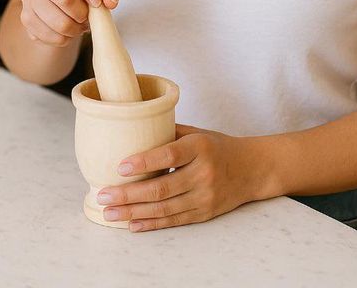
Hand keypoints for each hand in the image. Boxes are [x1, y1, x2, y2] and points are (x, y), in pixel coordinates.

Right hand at [17, 0, 126, 46]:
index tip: (97, 1)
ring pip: (55, 19)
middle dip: (82, 11)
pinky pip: (46, 34)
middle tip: (89, 15)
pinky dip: (63, 37)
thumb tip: (109, 1)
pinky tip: (69, 30)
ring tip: (81, 23)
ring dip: (74, 27)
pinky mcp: (24, 14)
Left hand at [96, 123, 262, 231]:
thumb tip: (133, 130)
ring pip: (164, 209)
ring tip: (110, 212)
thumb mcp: (198, 133)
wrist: (252, 169)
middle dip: (128, 194)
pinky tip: (132, 224)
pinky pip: (173, 221)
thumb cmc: (218, 146)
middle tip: (104, 194)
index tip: (120, 166)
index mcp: (200, 147)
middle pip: (161, 188)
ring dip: (133, 212)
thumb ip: (168, 133)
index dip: (144, 161)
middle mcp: (203, 173)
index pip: (169, 155)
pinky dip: (151, 224)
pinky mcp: (204, 214)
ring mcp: (204, 197)